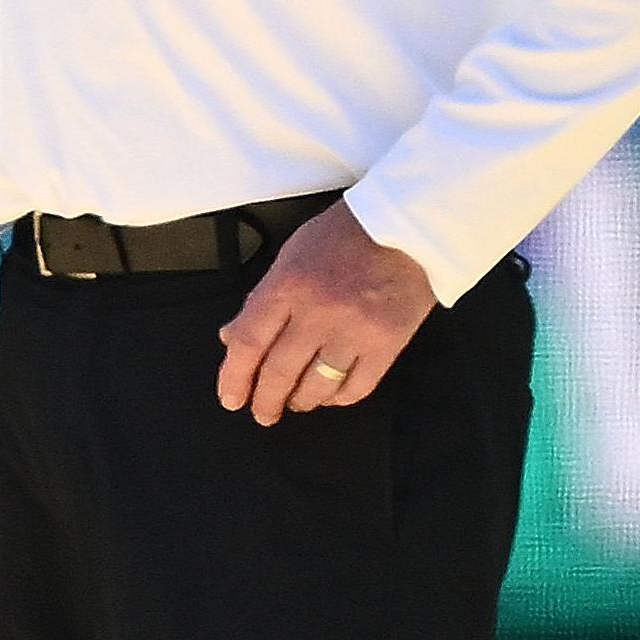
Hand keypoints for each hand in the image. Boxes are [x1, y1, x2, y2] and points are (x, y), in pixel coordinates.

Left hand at [215, 202, 432, 425]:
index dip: (235, 378)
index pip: (249, 343)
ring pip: (317, 386)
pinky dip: (339, 398)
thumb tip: (233, 336)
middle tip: (262, 412)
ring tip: (296, 402)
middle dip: (266, 400)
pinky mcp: (387, 344)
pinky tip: (331, 395)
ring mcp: (354, 330)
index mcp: (289, 284)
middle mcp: (319, 311)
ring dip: (301, 401)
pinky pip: (357, 387)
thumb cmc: (347, 235)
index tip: (231, 397)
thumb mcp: (292, 254)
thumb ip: (263, 297)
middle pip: (280, 372)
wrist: (407, 227)